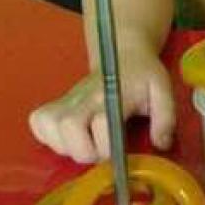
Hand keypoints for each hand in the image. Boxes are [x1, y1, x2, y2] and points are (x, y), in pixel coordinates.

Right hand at [28, 45, 174, 162]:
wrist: (122, 54)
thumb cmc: (142, 75)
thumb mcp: (162, 91)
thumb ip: (165, 118)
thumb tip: (161, 144)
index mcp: (111, 94)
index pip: (100, 123)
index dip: (108, 145)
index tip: (119, 150)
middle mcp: (83, 97)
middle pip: (68, 129)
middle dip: (86, 151)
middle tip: (101, 150)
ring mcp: (66, 100)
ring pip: (51, 131)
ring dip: (68, 147)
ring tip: (87, 143)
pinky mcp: (55, 104)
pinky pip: (39, 124)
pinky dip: (49, 137)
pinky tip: (68, 137)